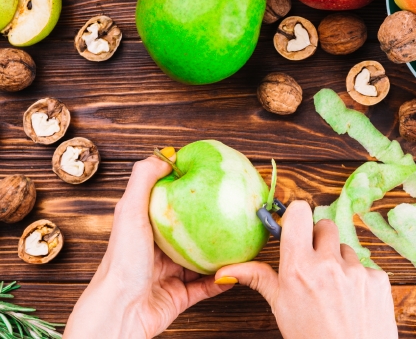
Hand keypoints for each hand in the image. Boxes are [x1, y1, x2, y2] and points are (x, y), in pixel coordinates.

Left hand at [64, 156, 231, 338]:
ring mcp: (169, 273)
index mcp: (144, 227)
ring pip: (203, 258)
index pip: (169, 203)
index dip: (189, 190)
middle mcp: (157, 249)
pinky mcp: (181, 295)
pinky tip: (239, 267)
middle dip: (211, 221)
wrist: (121, 313)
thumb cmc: (121, 262)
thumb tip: (166, 154)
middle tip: (233, 209)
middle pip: (190, 231)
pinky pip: (209, 285)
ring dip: (221, 251)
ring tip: (242, 237)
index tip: (211, 178)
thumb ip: (144, 179)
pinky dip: (224, 278)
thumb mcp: (129, 211)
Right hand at [215, 200, 397, 338]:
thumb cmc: (310, 338)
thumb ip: (258, 278)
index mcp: (298, 267)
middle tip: (314, 262)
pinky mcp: (378, 279)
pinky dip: (358, 279)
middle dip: (318, 239)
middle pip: (325, 225)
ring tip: (333, 290)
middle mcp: (328, 264)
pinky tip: (352, 301)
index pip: (300, 212)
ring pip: (345, 248)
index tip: (295, 227)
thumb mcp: (280, 308)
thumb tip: (226, 270)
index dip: (297, 216)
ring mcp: (356, 270)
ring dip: (339, 262)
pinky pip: (365, 267)